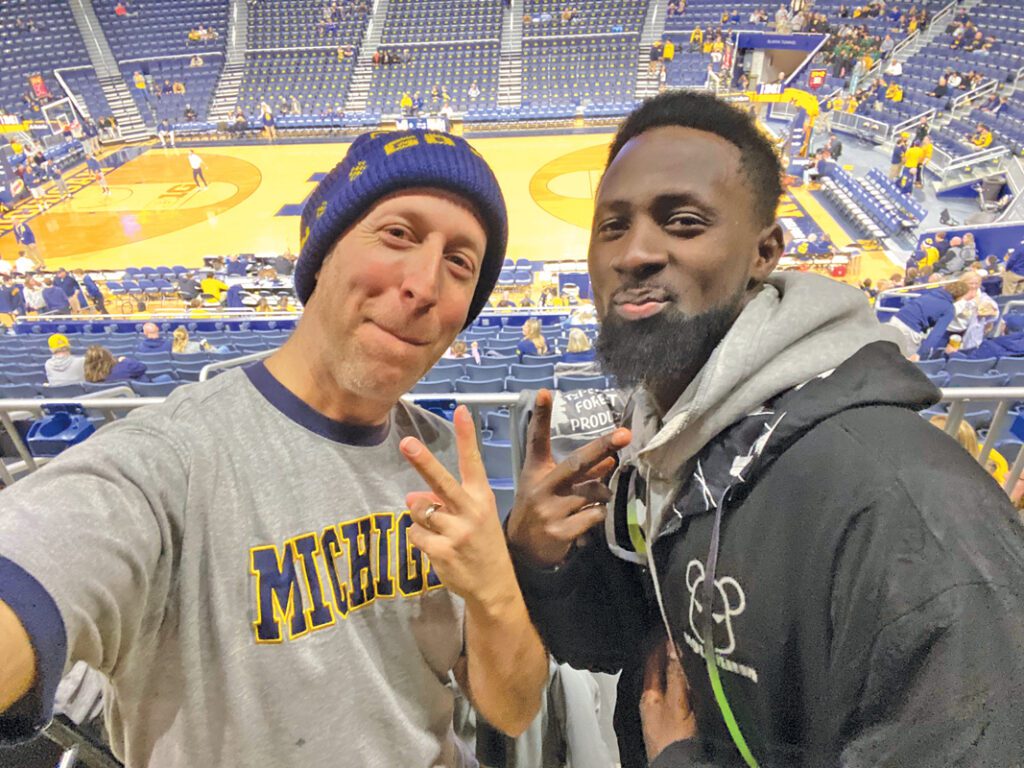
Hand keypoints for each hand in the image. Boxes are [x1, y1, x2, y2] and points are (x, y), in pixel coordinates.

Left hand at [399, 405, 519, 611]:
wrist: (494, 586)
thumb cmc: (482, 544)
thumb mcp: (473, 517)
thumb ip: (445, 501)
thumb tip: (412, 496)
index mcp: (482, 497)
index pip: (472, 461)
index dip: (466, 436)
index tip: (461, 409)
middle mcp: (470, 511)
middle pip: (441, 482)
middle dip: (422, 461)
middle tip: (406, 443)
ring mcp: (456, 532)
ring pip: (418, 510)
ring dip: (420, 516)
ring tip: (438, 530)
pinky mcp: (441, 551)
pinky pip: (414, 534)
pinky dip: (418, 537)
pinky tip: (436, 547)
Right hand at [506, 389, 630, 567]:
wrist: (523, 548)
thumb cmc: (541, 506)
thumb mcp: (552, 485)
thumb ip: (581, 472)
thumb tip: (612, 458)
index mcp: (536, 471)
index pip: (537, 439)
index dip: (540, 416)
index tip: (545, 392)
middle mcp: (542, 487)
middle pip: (577, 462)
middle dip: (602, 447)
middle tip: (624, 434)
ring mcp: (550, 510)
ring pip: (595, 493)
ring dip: (601, 495)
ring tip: (588, 502)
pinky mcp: (560, 531)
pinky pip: (595, 515)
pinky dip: (597, 515)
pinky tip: (584, 521)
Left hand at [641, 639, 697, 761]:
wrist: (680, 767)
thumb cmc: (673, 741)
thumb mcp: (676, 703)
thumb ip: (675, 675)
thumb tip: (673, 646)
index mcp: (649, 696)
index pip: (652, 660)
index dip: (660, 643)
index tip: (671, 628)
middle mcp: (655, 704)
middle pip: (664, 672)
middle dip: (675, 657)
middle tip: (688, 640)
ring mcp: (667, 715)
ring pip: (675, 686)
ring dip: (684, 673)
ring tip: (698, 659)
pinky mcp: (679, 725)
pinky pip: (684, 700)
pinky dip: (691, 690)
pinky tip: (702, 688)